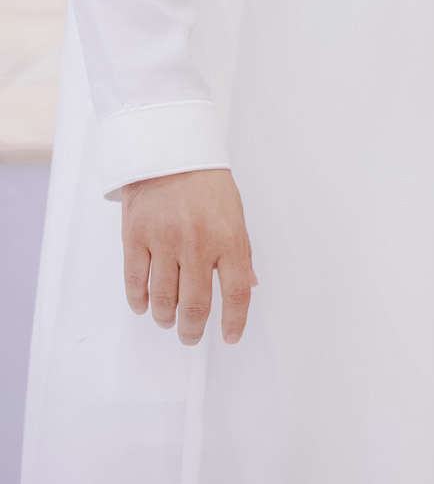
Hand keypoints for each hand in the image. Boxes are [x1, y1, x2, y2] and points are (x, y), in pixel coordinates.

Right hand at [121, 167, 256, 345]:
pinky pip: (135, 281)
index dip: (234, 321)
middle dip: (193, 329)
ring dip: (166, 318)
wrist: (169, 148)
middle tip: (191, 336)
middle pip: (196, 305)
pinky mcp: (135, 237)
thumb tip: (248, 284)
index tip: (231, 336)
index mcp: (228, 238)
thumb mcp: (234, 212)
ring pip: (163, 300)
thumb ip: (240, 251)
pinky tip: (144, 305)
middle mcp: (197, 244)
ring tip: (168, 321)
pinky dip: (139, 300)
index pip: (236, 292)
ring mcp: (164, 242)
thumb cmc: (206, 180)